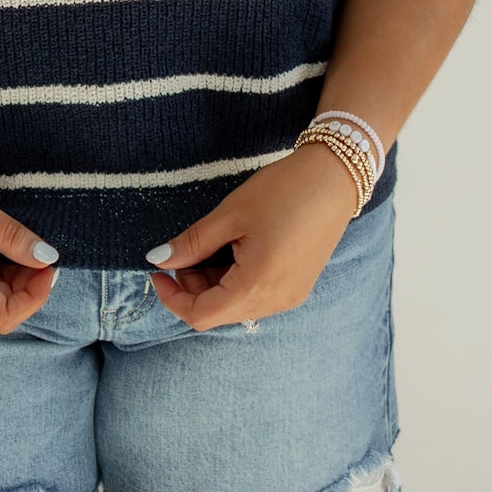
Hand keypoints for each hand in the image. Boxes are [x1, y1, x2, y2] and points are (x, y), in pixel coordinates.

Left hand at [145, 141, 360, 330]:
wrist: (335, 177)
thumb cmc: (283, 190)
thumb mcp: (230, 214)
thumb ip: (192, 242)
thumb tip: (158, 259)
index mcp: (257, 286)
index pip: (201, 315)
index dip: (172, 297)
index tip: (157, 270)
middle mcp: (276, 302)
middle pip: (218, 312)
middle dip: (192, 287)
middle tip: (184, 249)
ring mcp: (290, 296)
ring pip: (237, 305)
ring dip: (213, 284)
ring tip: (208, 245)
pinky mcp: (297, 286)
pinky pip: (256, 296)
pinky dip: (235, 281)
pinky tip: (232, 250)